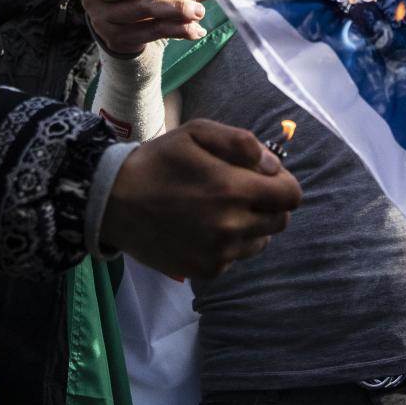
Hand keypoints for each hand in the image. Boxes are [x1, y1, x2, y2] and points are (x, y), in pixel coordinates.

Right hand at [100, 119, 302, 277]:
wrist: (114, 201)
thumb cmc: (159, 161)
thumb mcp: (197, 133)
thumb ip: (242, 143)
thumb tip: (273, 165)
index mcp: (235, 189)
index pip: (292, 196)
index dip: (282, 184)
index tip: (263, 178)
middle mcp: (233, 226)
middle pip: (281, 220)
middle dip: (269, 204)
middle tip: (241, 192)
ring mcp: (220, 253)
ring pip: (261, 241)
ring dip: (251, 226)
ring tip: (221, 211)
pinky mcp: (206, 270)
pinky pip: (235, 257)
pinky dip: (228, 245)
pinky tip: (203, 229)